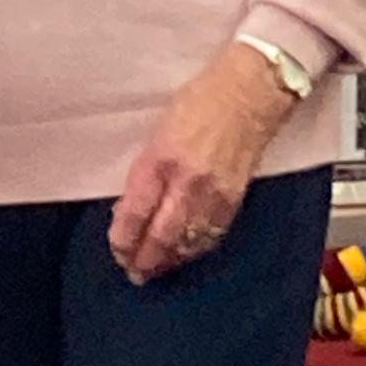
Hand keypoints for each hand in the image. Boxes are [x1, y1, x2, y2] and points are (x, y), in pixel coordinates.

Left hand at [108, 42, 295, 284]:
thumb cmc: (199, 100)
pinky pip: (211, 236)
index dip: (124, 237)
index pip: (136, 210)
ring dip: (169, 261)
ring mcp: (213, 195)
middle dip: (144, 259)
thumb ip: (148, 167)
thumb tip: (134, 203)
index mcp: (161, 157)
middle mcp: (186, 182)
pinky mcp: (234, 201)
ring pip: (187, 243)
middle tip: (133, 272)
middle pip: (161, 236)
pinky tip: (184, 255)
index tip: (117, 248)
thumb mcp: (159, 129)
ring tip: (154, 270)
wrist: (248, 94)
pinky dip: (194, 251)